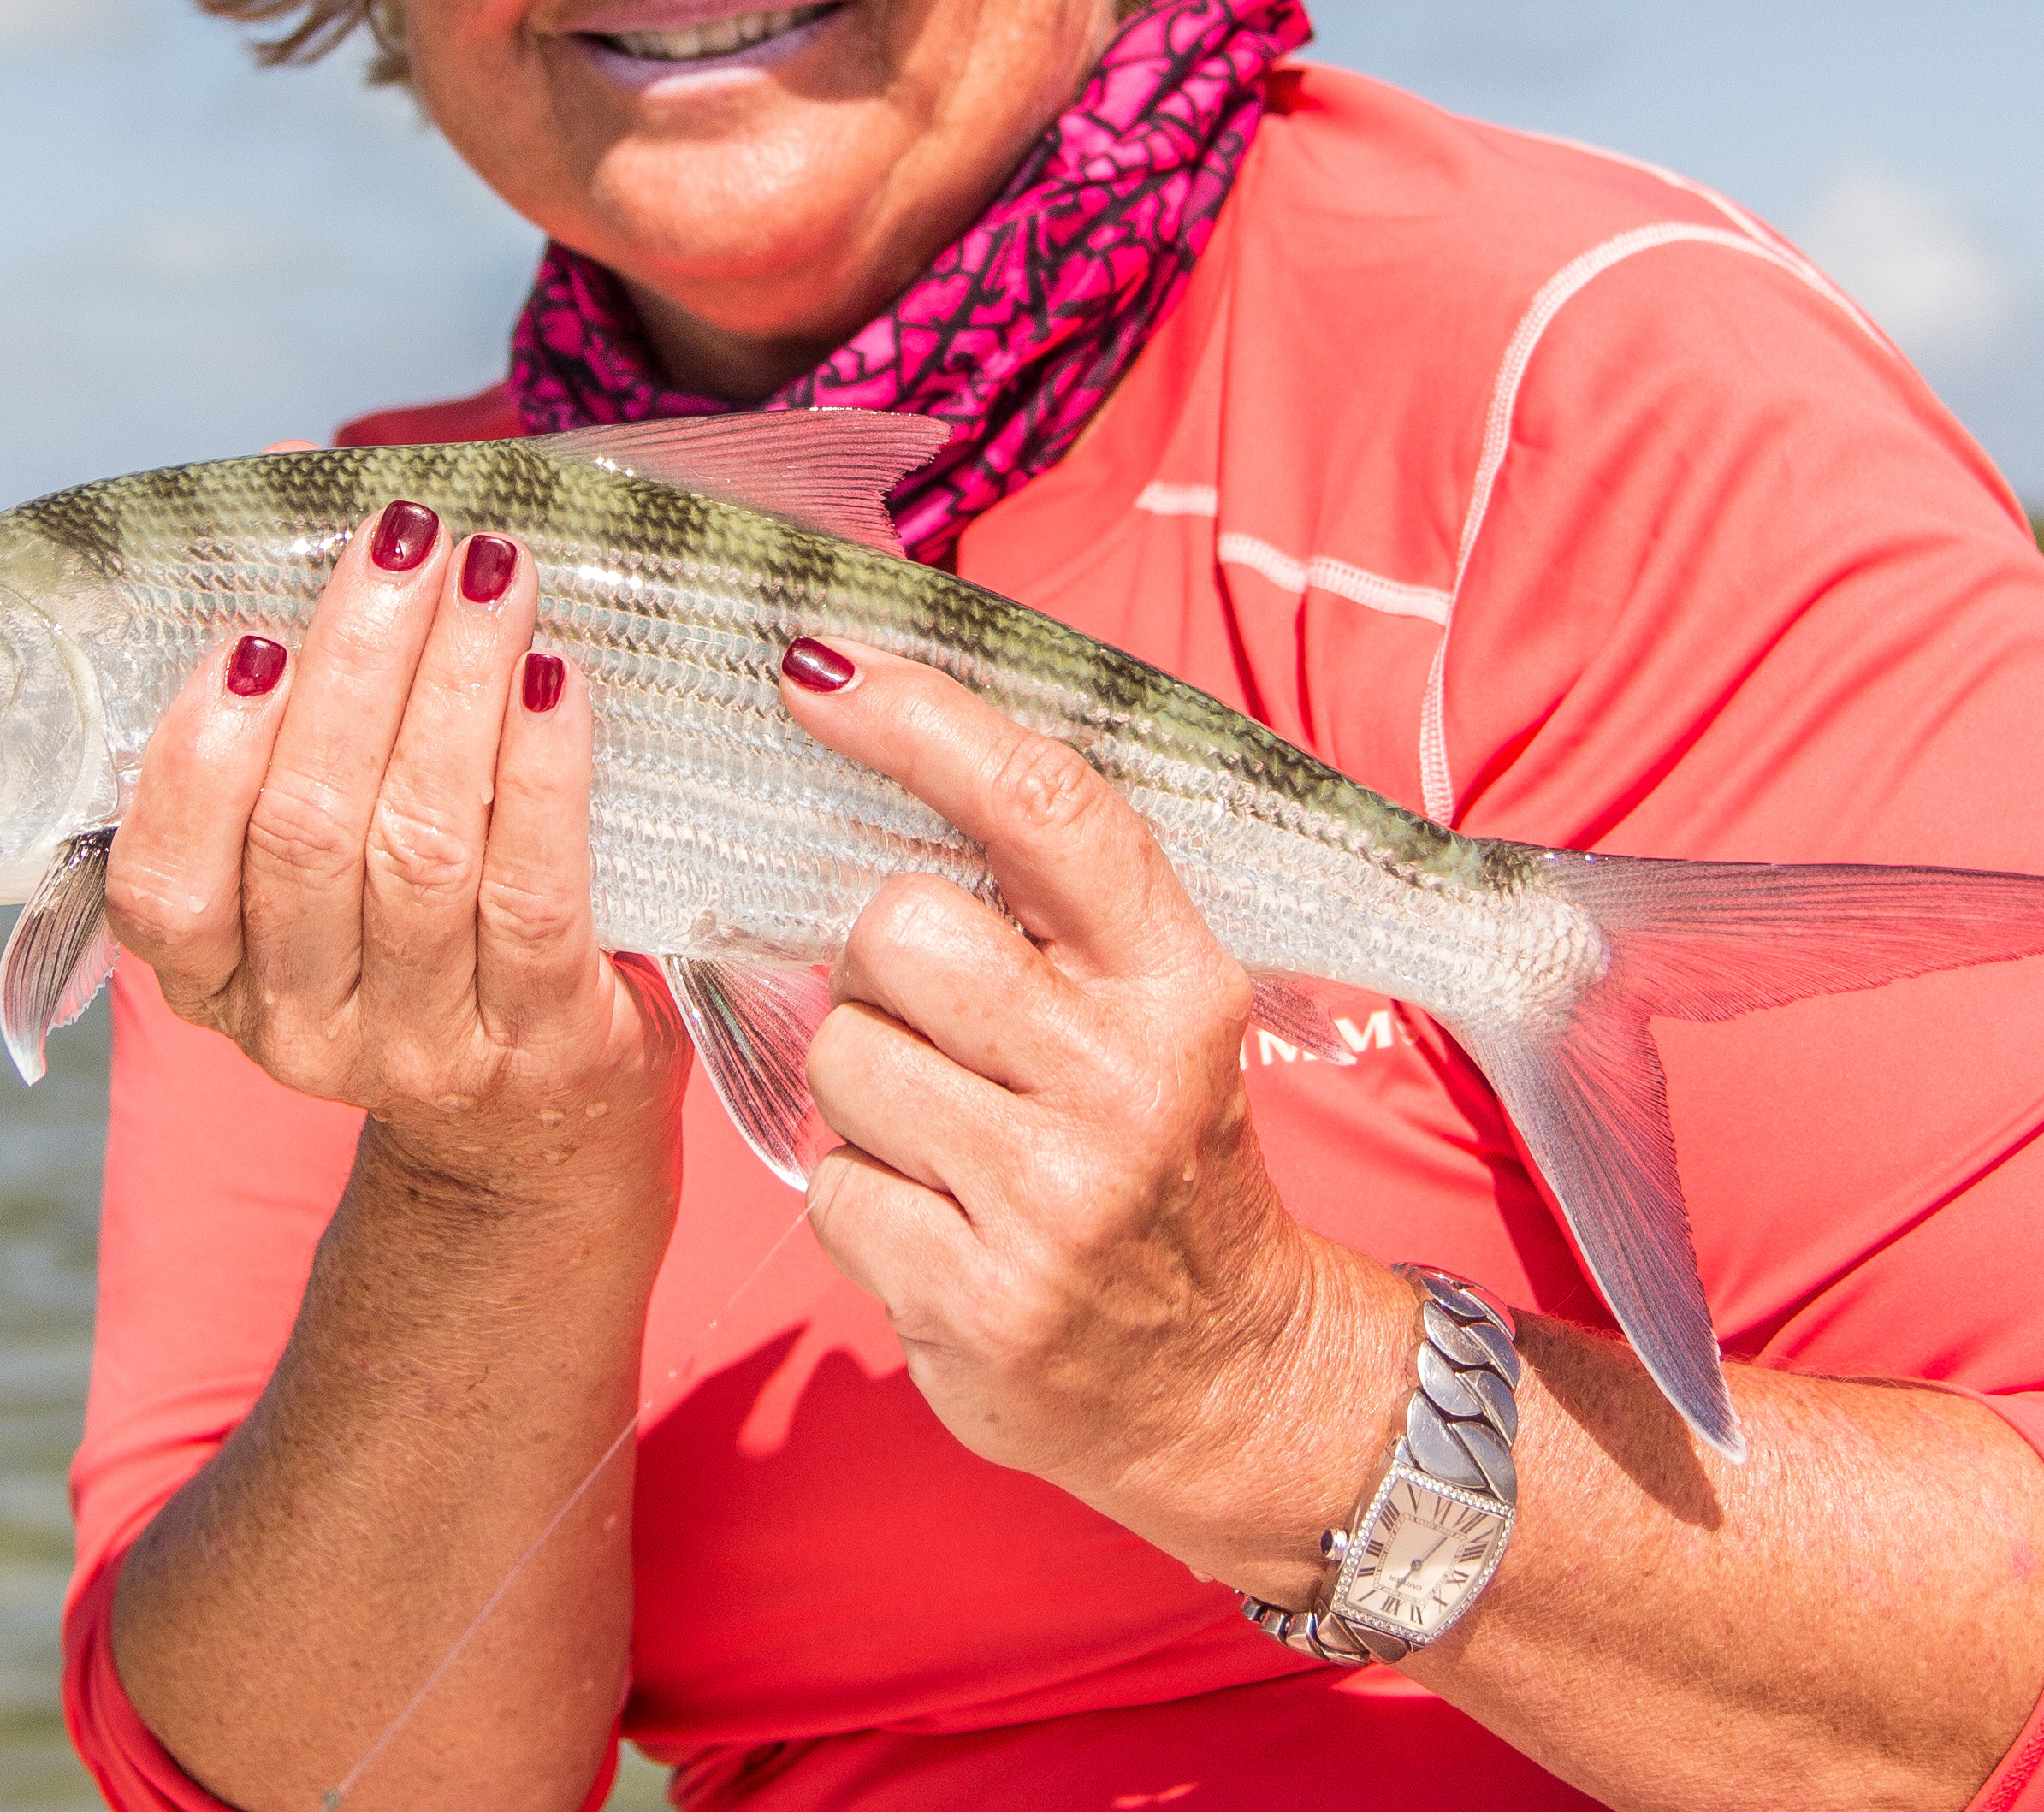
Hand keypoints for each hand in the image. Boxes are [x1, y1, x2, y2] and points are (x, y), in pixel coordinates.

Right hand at [99, 494, 685, 1198]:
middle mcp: (298, 1026)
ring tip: (495, 571)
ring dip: (456, 690)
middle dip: (356, 668)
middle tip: (405, 539)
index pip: (165, 884)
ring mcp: (419, 1046)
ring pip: (421, 851)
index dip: (198, 759)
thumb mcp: (323, 828)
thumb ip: (295, 671)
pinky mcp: (539, 1041)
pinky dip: (543, 771)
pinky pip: (535, 891)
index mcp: (213, 976)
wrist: (536, 1117)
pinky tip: (555, 678)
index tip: (251, 634)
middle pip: (307, 835)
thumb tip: (289, 469)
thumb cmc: (416, 920)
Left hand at [776, 640, 1417, 1594]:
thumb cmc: (1160, 1157)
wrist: (1225, 1375)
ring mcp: (1052, 1200)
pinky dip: (861, 1199)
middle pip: (899, 928)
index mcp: (1179, 982)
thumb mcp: (1153, 1009)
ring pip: (844, 1056)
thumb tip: (869, 738)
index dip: (921, 719)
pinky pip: (831, 1186)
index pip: (1044, 806)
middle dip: (883, 968)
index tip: (818, 668)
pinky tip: (938, 1223)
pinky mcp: (978, 1302)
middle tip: (942, 1028)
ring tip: (948, 1138)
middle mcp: (1127, 1080)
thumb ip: (1050, 902)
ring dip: (865, 1090)